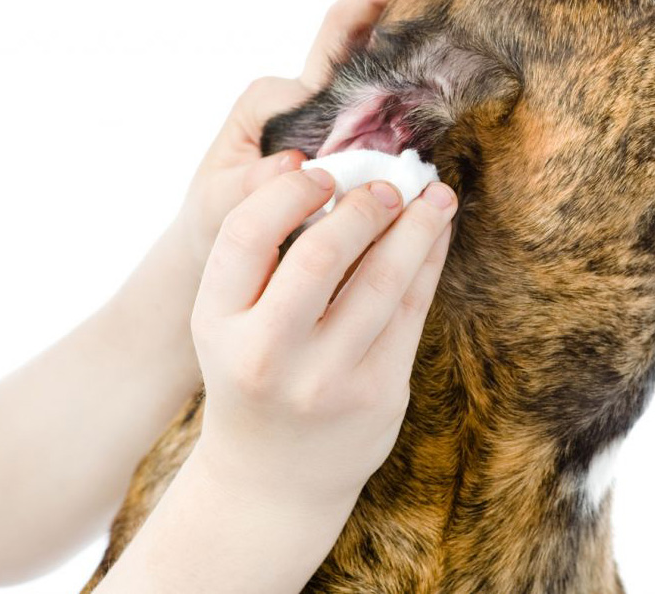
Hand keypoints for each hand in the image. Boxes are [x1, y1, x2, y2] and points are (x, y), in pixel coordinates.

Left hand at [173, 0, 422, 265]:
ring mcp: (336, 124)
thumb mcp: (222, 204)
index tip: (388, 2)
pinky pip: (390, 121)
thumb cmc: (219, 220)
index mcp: (275, 102)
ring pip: (375, 74)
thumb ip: (251, 185)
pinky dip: (416, 100)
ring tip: (450, 25)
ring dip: (408, 45)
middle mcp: (308, 102)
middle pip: (347, 39)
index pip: (315, 62)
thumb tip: (295, 163)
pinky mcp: (357, 151)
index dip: (348, 38)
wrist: (231, 251)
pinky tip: (448, 86)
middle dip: (377, 0)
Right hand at [189, 166, 457, 507]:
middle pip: (321, 255)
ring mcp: (326, 379)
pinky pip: (411, 312)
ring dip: (416, 227)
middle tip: (388, 184)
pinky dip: (428, 264)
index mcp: (217, 326)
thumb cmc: (253, 378)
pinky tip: (437, 235)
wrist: (273, 480)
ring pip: (381, 280)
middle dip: (363, 207)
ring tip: (435, 195)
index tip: (322, 173)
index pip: (246, 235)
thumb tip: (338, 179)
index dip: (289, 192)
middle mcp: (267, 354)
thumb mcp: (230, 327)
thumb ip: (265, 264)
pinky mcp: (378, 394)